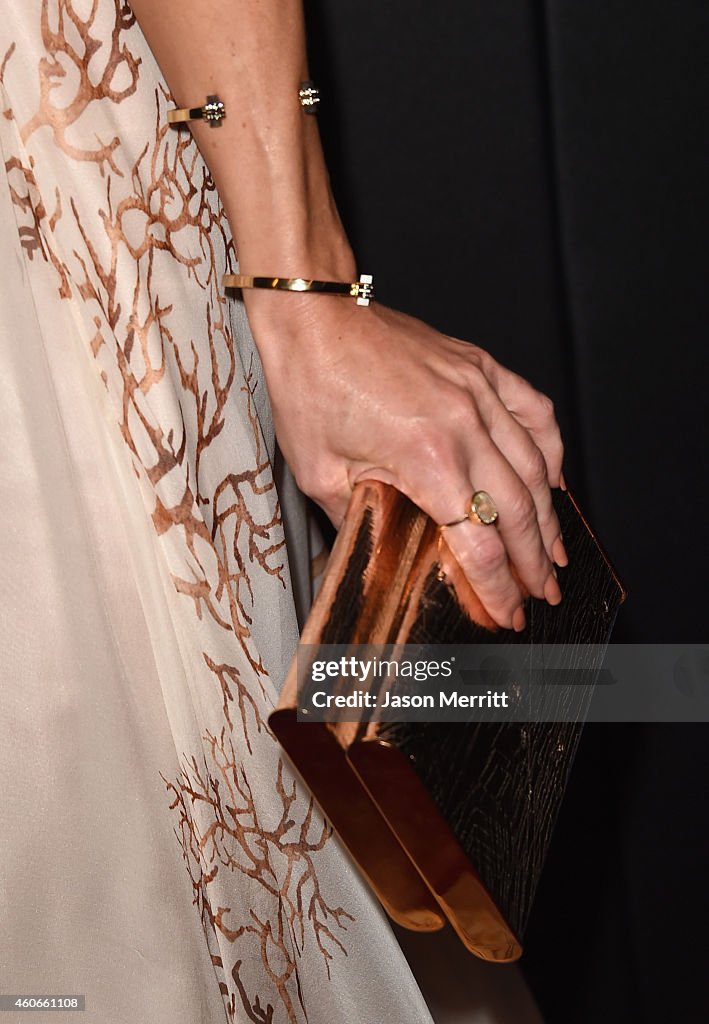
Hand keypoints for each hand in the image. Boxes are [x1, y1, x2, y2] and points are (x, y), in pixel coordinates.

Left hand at [248, 295, 566, 630]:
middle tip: (544, 594)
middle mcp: (464, 427)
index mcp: (426, 459)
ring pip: (536, 466)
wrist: (315, 317)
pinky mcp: (480, 368)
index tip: (508, 614)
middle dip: (535, 563)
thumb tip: (379, 551)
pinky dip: (551, 448)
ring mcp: (479, 393)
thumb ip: (359, 520)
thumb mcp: (320, 472)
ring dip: (551, 516)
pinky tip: (556, 476)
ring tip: (556, 552)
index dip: (497, 588)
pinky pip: (534, 410)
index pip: (479, 544)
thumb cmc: (310, 385)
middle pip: (519, 512)